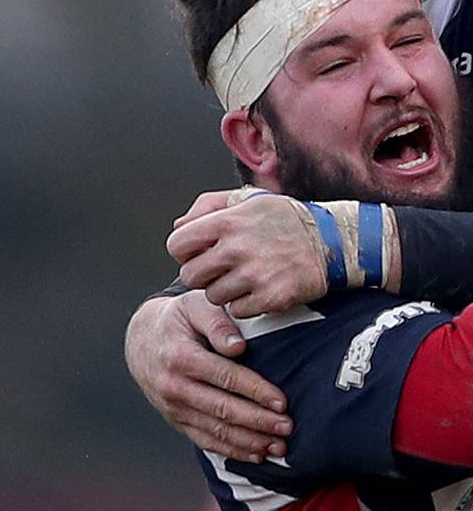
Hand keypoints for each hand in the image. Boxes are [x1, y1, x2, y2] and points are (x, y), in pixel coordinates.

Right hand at [125, 290, 287, 464]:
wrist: (141, 341)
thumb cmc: (178, 320)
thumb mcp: (195, 306)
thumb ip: (218, 322)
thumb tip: (238, 347)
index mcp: (181, 358)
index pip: (225, 378)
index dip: (256, 392)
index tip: (282, 402)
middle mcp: (174, 387)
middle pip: (223, 410)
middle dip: (258, 422)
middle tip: (287, 428)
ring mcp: (174, 408)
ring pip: (216, 431)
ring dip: (249, 442)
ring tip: (278, 446)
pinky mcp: (176, 421)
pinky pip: (205, 440)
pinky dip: (232, 450)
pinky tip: (256, 454)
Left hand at [168, 189, 326, 316]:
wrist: (333, 241)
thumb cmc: (285, 219)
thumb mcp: (249, 199)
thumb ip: (209, 206)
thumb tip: (179, 226)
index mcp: (228, 221)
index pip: (176, 245)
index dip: (185, 251)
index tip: (201, 252)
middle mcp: (238, 247)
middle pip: (190, 275)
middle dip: (203, 274)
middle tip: (224, 268)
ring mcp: (254, 274)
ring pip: (212, 296)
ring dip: (224, 290)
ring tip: (246, 277)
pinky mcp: (270, 297)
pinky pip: (236, 310)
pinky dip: (245, 304)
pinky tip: (260, 288)